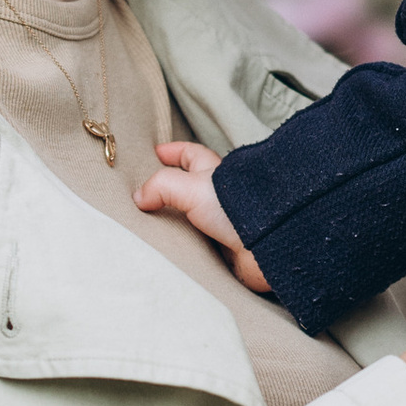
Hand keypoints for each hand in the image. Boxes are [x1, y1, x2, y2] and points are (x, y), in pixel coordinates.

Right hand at [137, 143, 274, 293]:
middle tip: (145, 194)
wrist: (266, 244)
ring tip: (149, 229)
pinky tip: (170, 254)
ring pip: (192, 221)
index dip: (174, 152)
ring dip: (175, 225)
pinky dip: (185, 250)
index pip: (191, 155)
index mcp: (214, 175)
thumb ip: (162, 186)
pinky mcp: (224, 251)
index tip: (156, 151)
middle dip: (169, 190)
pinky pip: (199, 249)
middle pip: (190, 189)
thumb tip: (139, 197)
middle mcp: (219, 198)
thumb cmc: (237, 207)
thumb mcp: (192, 186)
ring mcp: (222, 224)